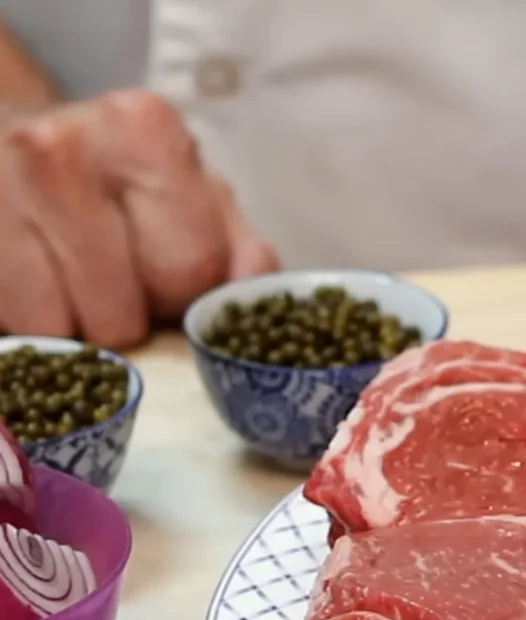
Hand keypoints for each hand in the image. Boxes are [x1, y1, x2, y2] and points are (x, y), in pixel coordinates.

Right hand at [0, 90, 277, 347]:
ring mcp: (0, 187)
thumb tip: (252, 293)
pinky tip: (39, 287)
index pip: (190, 268)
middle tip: (115, 283)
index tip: (166, 280)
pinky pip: (21, 334)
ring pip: (62, 330)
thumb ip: (241, 251)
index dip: (184, 296)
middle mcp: (62, 149)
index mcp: (145, 131)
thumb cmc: (124, 185)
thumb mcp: (197, 202)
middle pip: (123, 311)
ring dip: (77, 329)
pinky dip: (35, 332)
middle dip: (130, 317)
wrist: (17, 142)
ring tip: (74, 284)